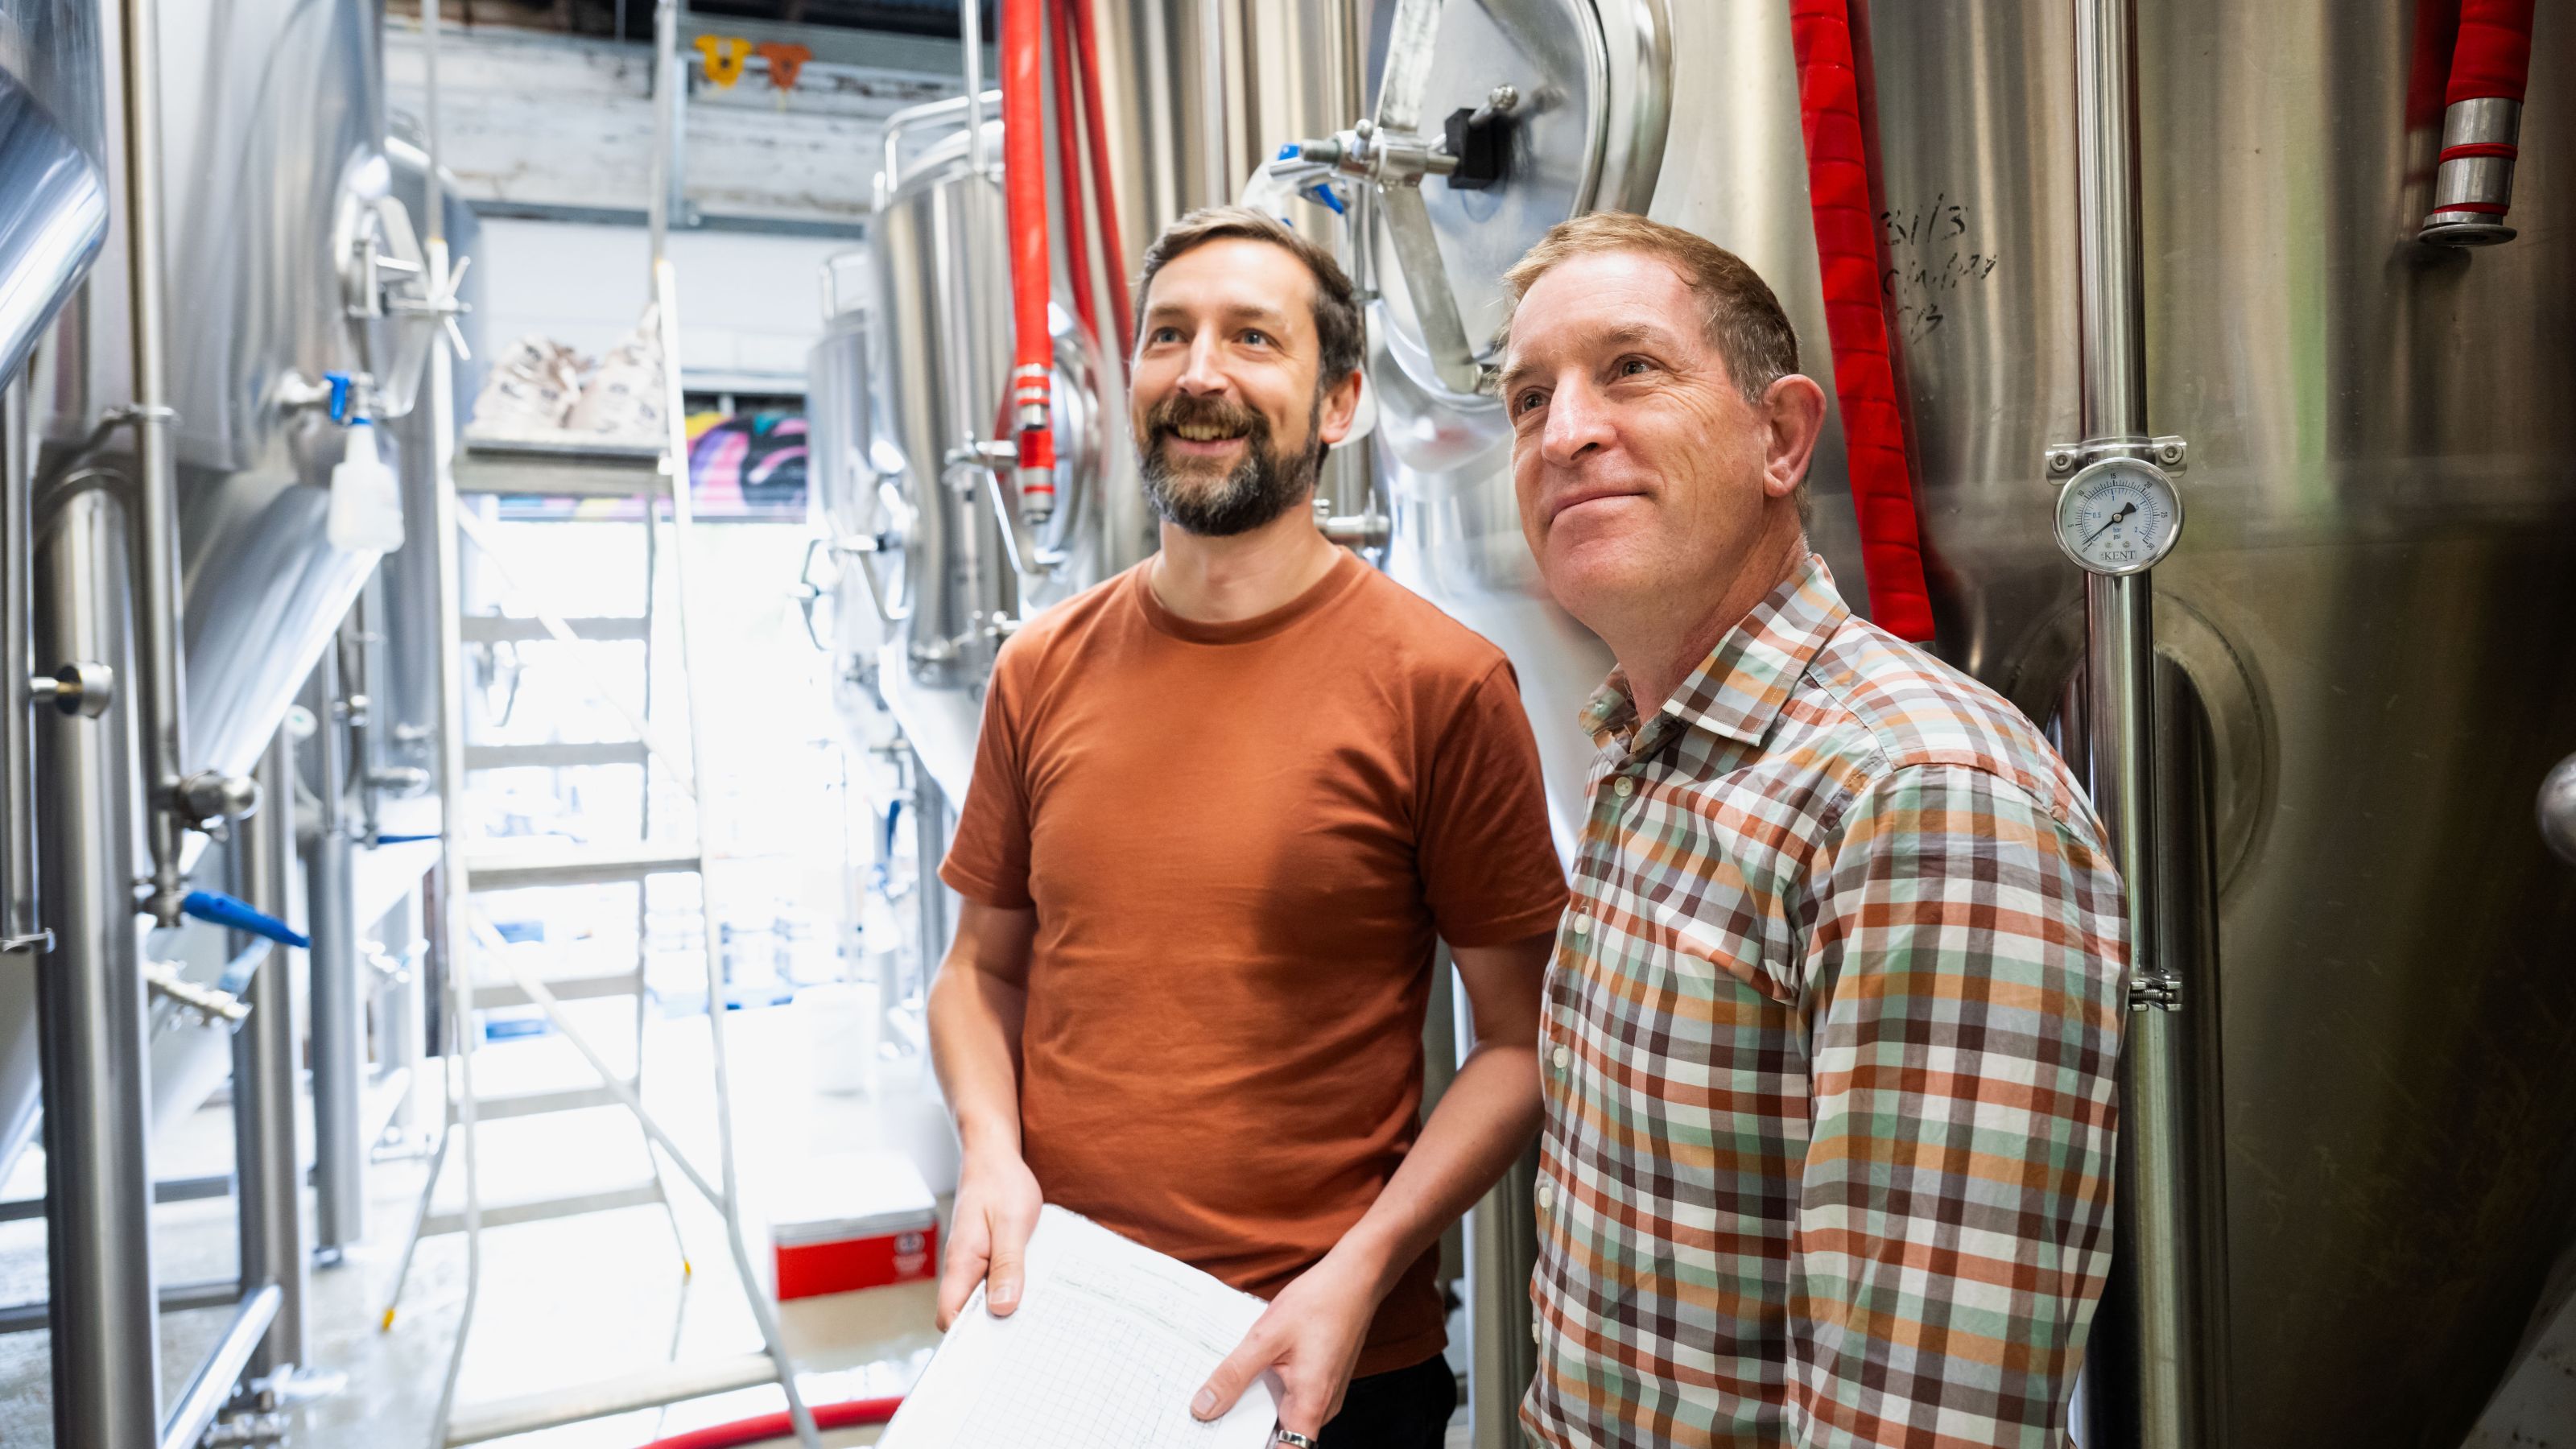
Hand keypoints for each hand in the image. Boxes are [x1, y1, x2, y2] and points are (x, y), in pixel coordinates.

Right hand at [935, 1147, 1041, 1330]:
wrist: (993, 1154)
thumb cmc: (1000, 1183)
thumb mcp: (1012, 1224)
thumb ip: (1007, 1266)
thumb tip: (1002, 1308)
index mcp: (961, 1263)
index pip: (950, 1317)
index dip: (967, 1339)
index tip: (995, 1349)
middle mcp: (962, 1267)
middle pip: (966, 1315)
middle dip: (991, 1328)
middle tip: (1026, 1336)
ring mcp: (973, 1262)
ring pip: (983, 1299)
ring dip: (1005, 1307)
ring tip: (1035, 1315)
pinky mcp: (986, 1256)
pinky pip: (994, 1282)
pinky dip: (1010, 1288)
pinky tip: (1034, 1289)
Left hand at [1191, 1251, 1379, 1440]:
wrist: (1355, 1277)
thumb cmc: (1320, 1302)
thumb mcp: (1266, 1337)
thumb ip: (1234, 1375)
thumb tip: (1204, 1407)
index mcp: (1311, 1403)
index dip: (1253, 1447)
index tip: (1227, 1439)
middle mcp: (1322, 1406)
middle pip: (1282, 1436)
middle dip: (1248, 1426)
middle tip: (1216, 1413)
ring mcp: (1325, 1394)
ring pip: (1286, 1415)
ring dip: (1259, 1406)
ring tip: (1232, 1388)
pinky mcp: (1323, 1380)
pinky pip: (1294, 1397)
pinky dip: (1272, 1390)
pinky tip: (1256, 1370)